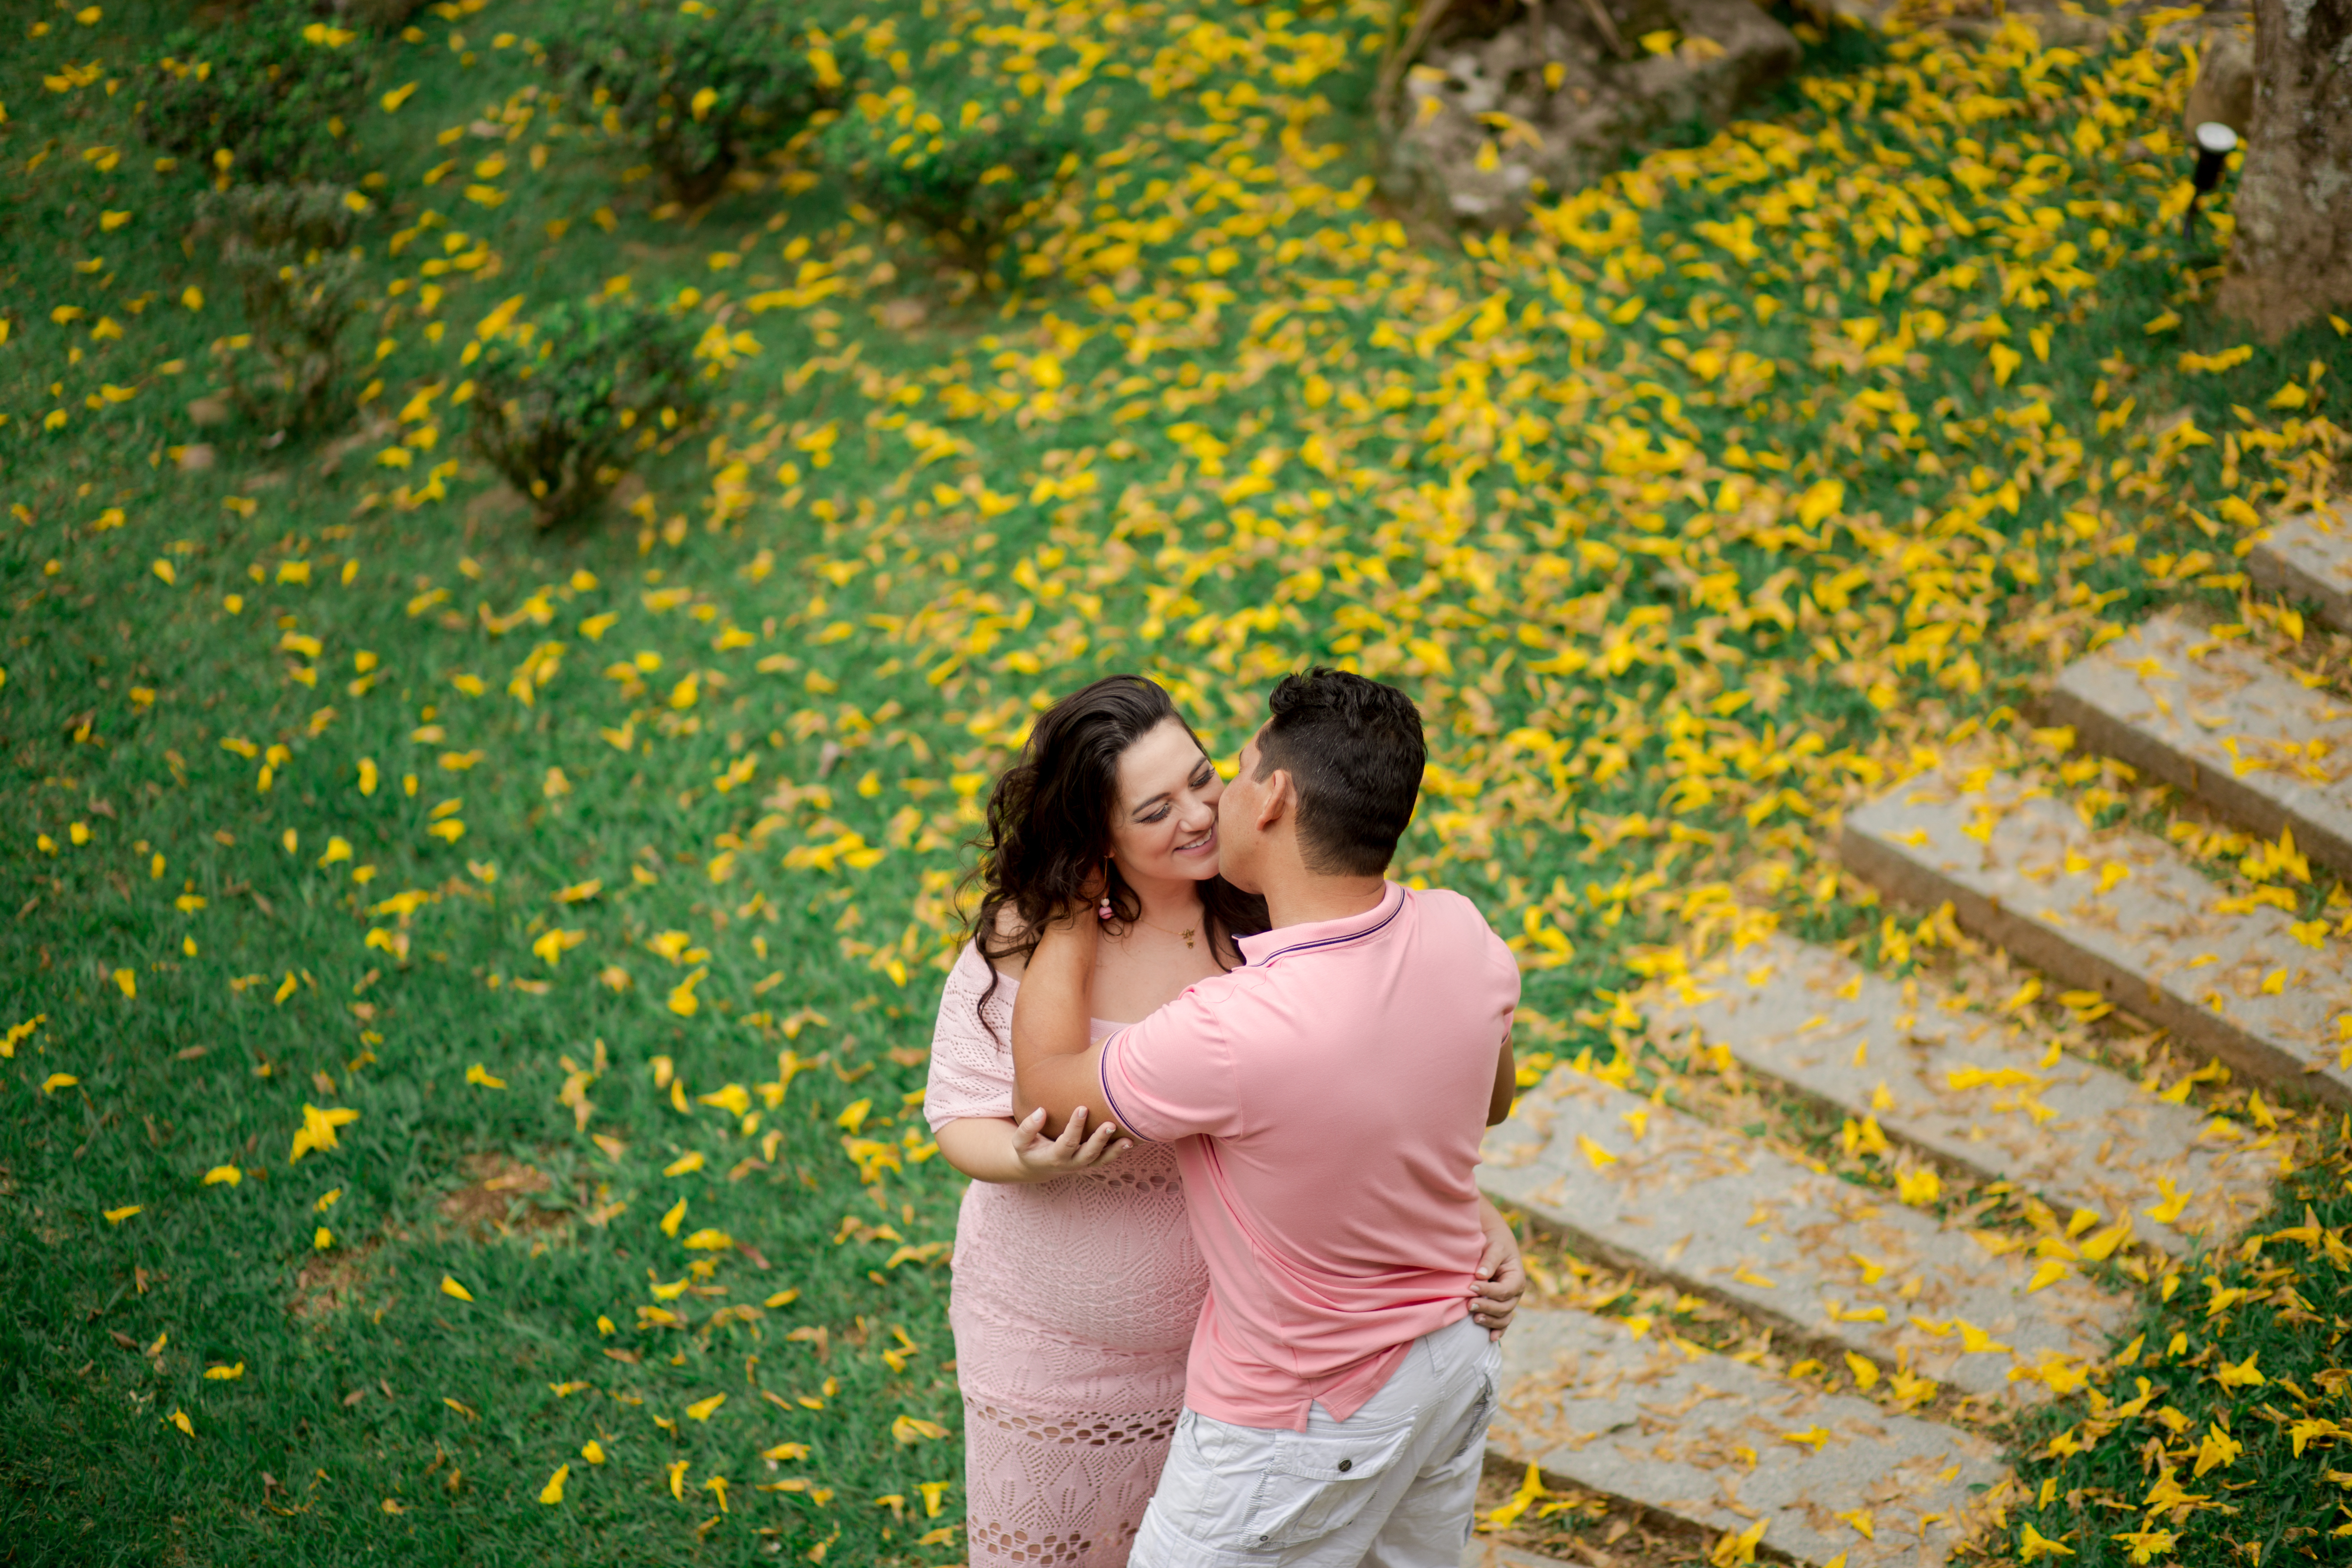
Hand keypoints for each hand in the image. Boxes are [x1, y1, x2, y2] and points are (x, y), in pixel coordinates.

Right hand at [1008, 1104, 1127, 1182]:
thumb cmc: (1029, 1149)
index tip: (1082, 1107)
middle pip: (1088, 1154)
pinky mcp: (1092, 1161)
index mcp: (1054, 1158)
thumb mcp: (1020, 1142)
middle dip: (1099, 1140)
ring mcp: (1083, 1164)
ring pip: (1102, 1160)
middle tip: (1109, 1124)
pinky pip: (1107, 1158)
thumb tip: (1041, 1111)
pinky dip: (1119, 1151)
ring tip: (1128, 1140)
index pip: (1067, 1142)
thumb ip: (1027, 1128)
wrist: (1037, 1166)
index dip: (1075, 1127)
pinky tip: (1131, 1140)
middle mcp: (1071, 1163)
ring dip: (1115, 1150)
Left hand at [1469, 1212, 1526, 1339]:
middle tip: (1469, 1304)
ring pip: (1503, 1317)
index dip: (1489, 1291)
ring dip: (1490, 1320)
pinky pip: (1503, 1322)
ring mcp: (1509, 1302)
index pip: (1505, 1290)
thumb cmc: (1495, 1245)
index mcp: (1517, 1279)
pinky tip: (1491, 1337)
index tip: (1471, 1286)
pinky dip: (1498, 1330)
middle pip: (1505, 1307)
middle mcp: (1515, 1293)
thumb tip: (1480, 1275)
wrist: (1495, 1245)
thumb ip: (1489, 1260)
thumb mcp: (1494, 1247)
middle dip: (1487, 1307)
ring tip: (1475, 1318)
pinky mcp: (1501, 1307)